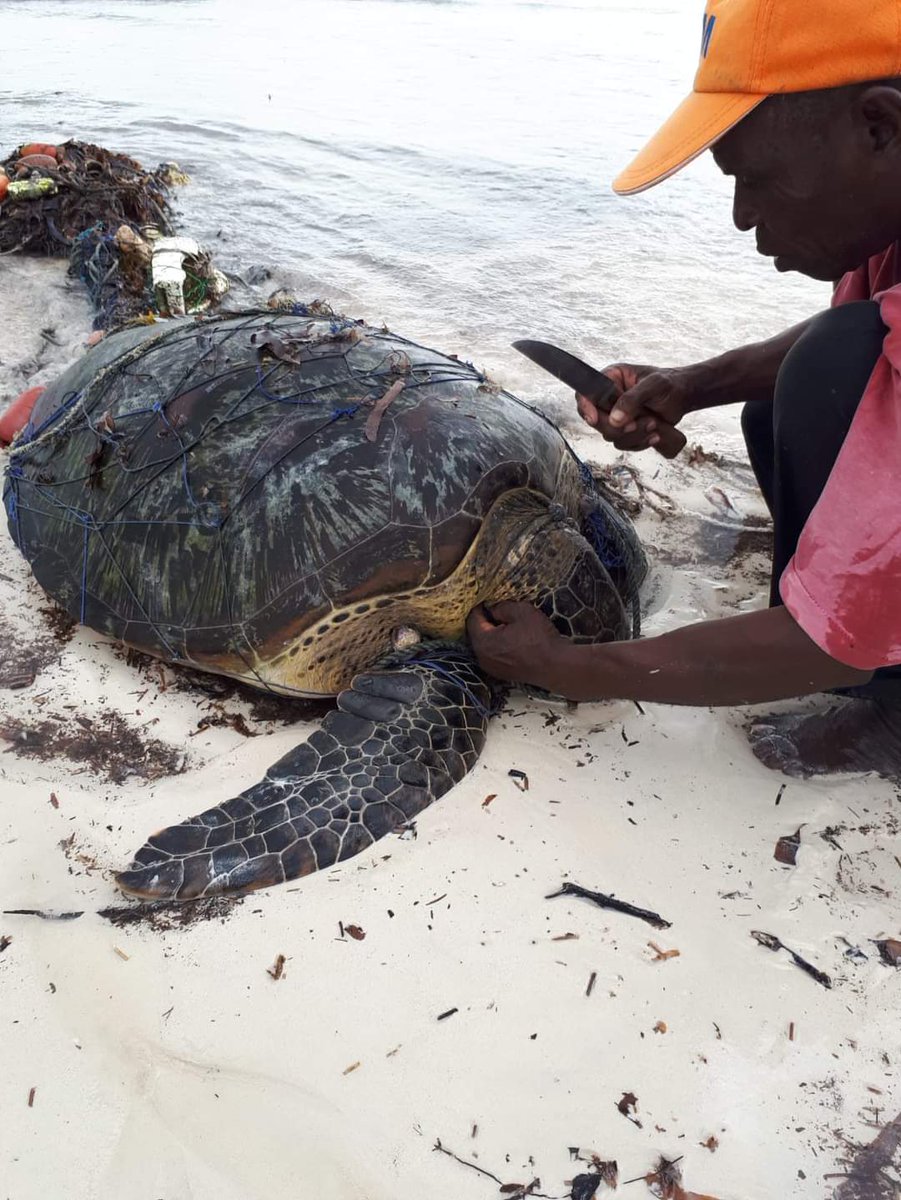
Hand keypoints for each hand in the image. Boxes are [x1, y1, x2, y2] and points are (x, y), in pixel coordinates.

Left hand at [466, 601, 569, 689]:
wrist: (556, 667)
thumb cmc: (540, 639)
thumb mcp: (521, 611)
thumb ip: (502, 607)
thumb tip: (493, 610)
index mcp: (483, 642)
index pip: (473, 619)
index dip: (480, 607)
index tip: (487, 600)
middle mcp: (483, 658)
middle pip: (477, 633)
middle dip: (486, 621)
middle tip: (499, 610)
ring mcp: (492, 668)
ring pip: (486, 645)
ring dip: (493, 633)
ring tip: (509, 625)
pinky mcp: (503, 673)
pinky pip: (495, 654)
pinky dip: (500, 645)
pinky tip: (515, 639)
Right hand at [577, 363, 696, 451]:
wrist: (684, 396)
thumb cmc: (670, 383)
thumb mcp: (653, 385)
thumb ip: (632, 399)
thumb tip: (615, 419)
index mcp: (610, 379)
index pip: (585, 394)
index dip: (586, 408)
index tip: (594, 419)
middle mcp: (609, 399)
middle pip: (595, 420)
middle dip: (617, 427)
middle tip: (635, 424)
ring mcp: (617, 416)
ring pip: (611, 435)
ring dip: (633, 435)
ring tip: (654, 424)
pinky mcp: (626, 430)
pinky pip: (624, 443)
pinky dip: (640, 442)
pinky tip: (655, 434)